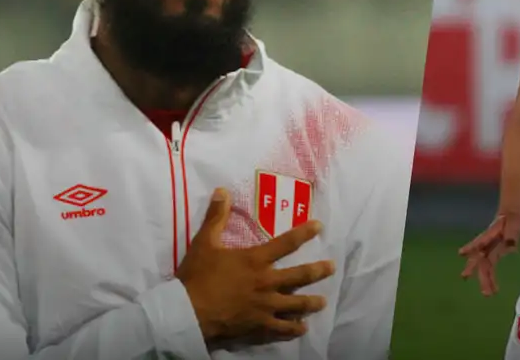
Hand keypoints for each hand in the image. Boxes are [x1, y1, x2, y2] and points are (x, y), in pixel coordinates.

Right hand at [176, 188, 335, 342]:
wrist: (187, 312)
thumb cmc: (197, 276)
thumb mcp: (204, 242)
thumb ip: (216, 217)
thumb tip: (223, 190)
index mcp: (256, 260)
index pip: (287, 243)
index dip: (305, 233)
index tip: (319, 227)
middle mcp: (267, 282)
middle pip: (300, 276)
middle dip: (318, 271)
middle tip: (332, 268)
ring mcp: (265, 306)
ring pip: (296, 305)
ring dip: (312, 303)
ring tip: (322, 302)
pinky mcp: (259, 325)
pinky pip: (282, 328)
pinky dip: (294, 329)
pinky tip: (302, 329)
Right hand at [458, 213, 519, 296]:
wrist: (512, 216)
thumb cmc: (512, 219)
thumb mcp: (513, 224)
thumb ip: (511, 235)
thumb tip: (510, 245)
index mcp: (490, 235)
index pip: (479, 242)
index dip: (471, 247)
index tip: (461, 253)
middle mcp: (487, 244)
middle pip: (481, 259)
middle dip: (477, 271)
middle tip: (468, 279)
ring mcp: (489, 250)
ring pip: (484, 266)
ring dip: (484, 279)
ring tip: (486, 293)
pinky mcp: (494, 253)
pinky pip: (490, 267)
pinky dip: (490, 277)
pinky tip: (491, 288)